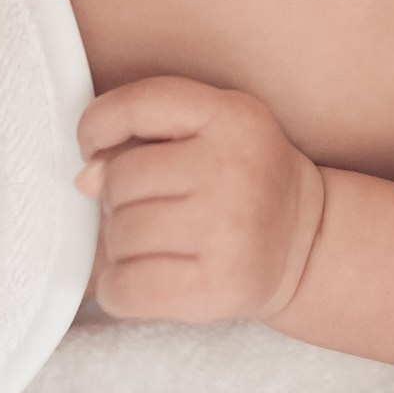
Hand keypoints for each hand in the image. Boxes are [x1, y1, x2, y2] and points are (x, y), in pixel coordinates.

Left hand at [76, 76, 325, 323]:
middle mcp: (233, 168)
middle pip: (121, 179)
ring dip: (122, 244)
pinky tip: (145, 277)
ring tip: (157, 242)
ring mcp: (227, 231)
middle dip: (119, 197)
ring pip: (119, 235)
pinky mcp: (214, 288)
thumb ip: (144, 138)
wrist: (308, 242)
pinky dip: (118, 288)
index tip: (94, 147)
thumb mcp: (211, 132)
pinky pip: (123, 288)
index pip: (139, 104)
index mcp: (232, 116)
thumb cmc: (243, 180)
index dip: (98, 124)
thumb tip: (85, 179)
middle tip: (152, 206)